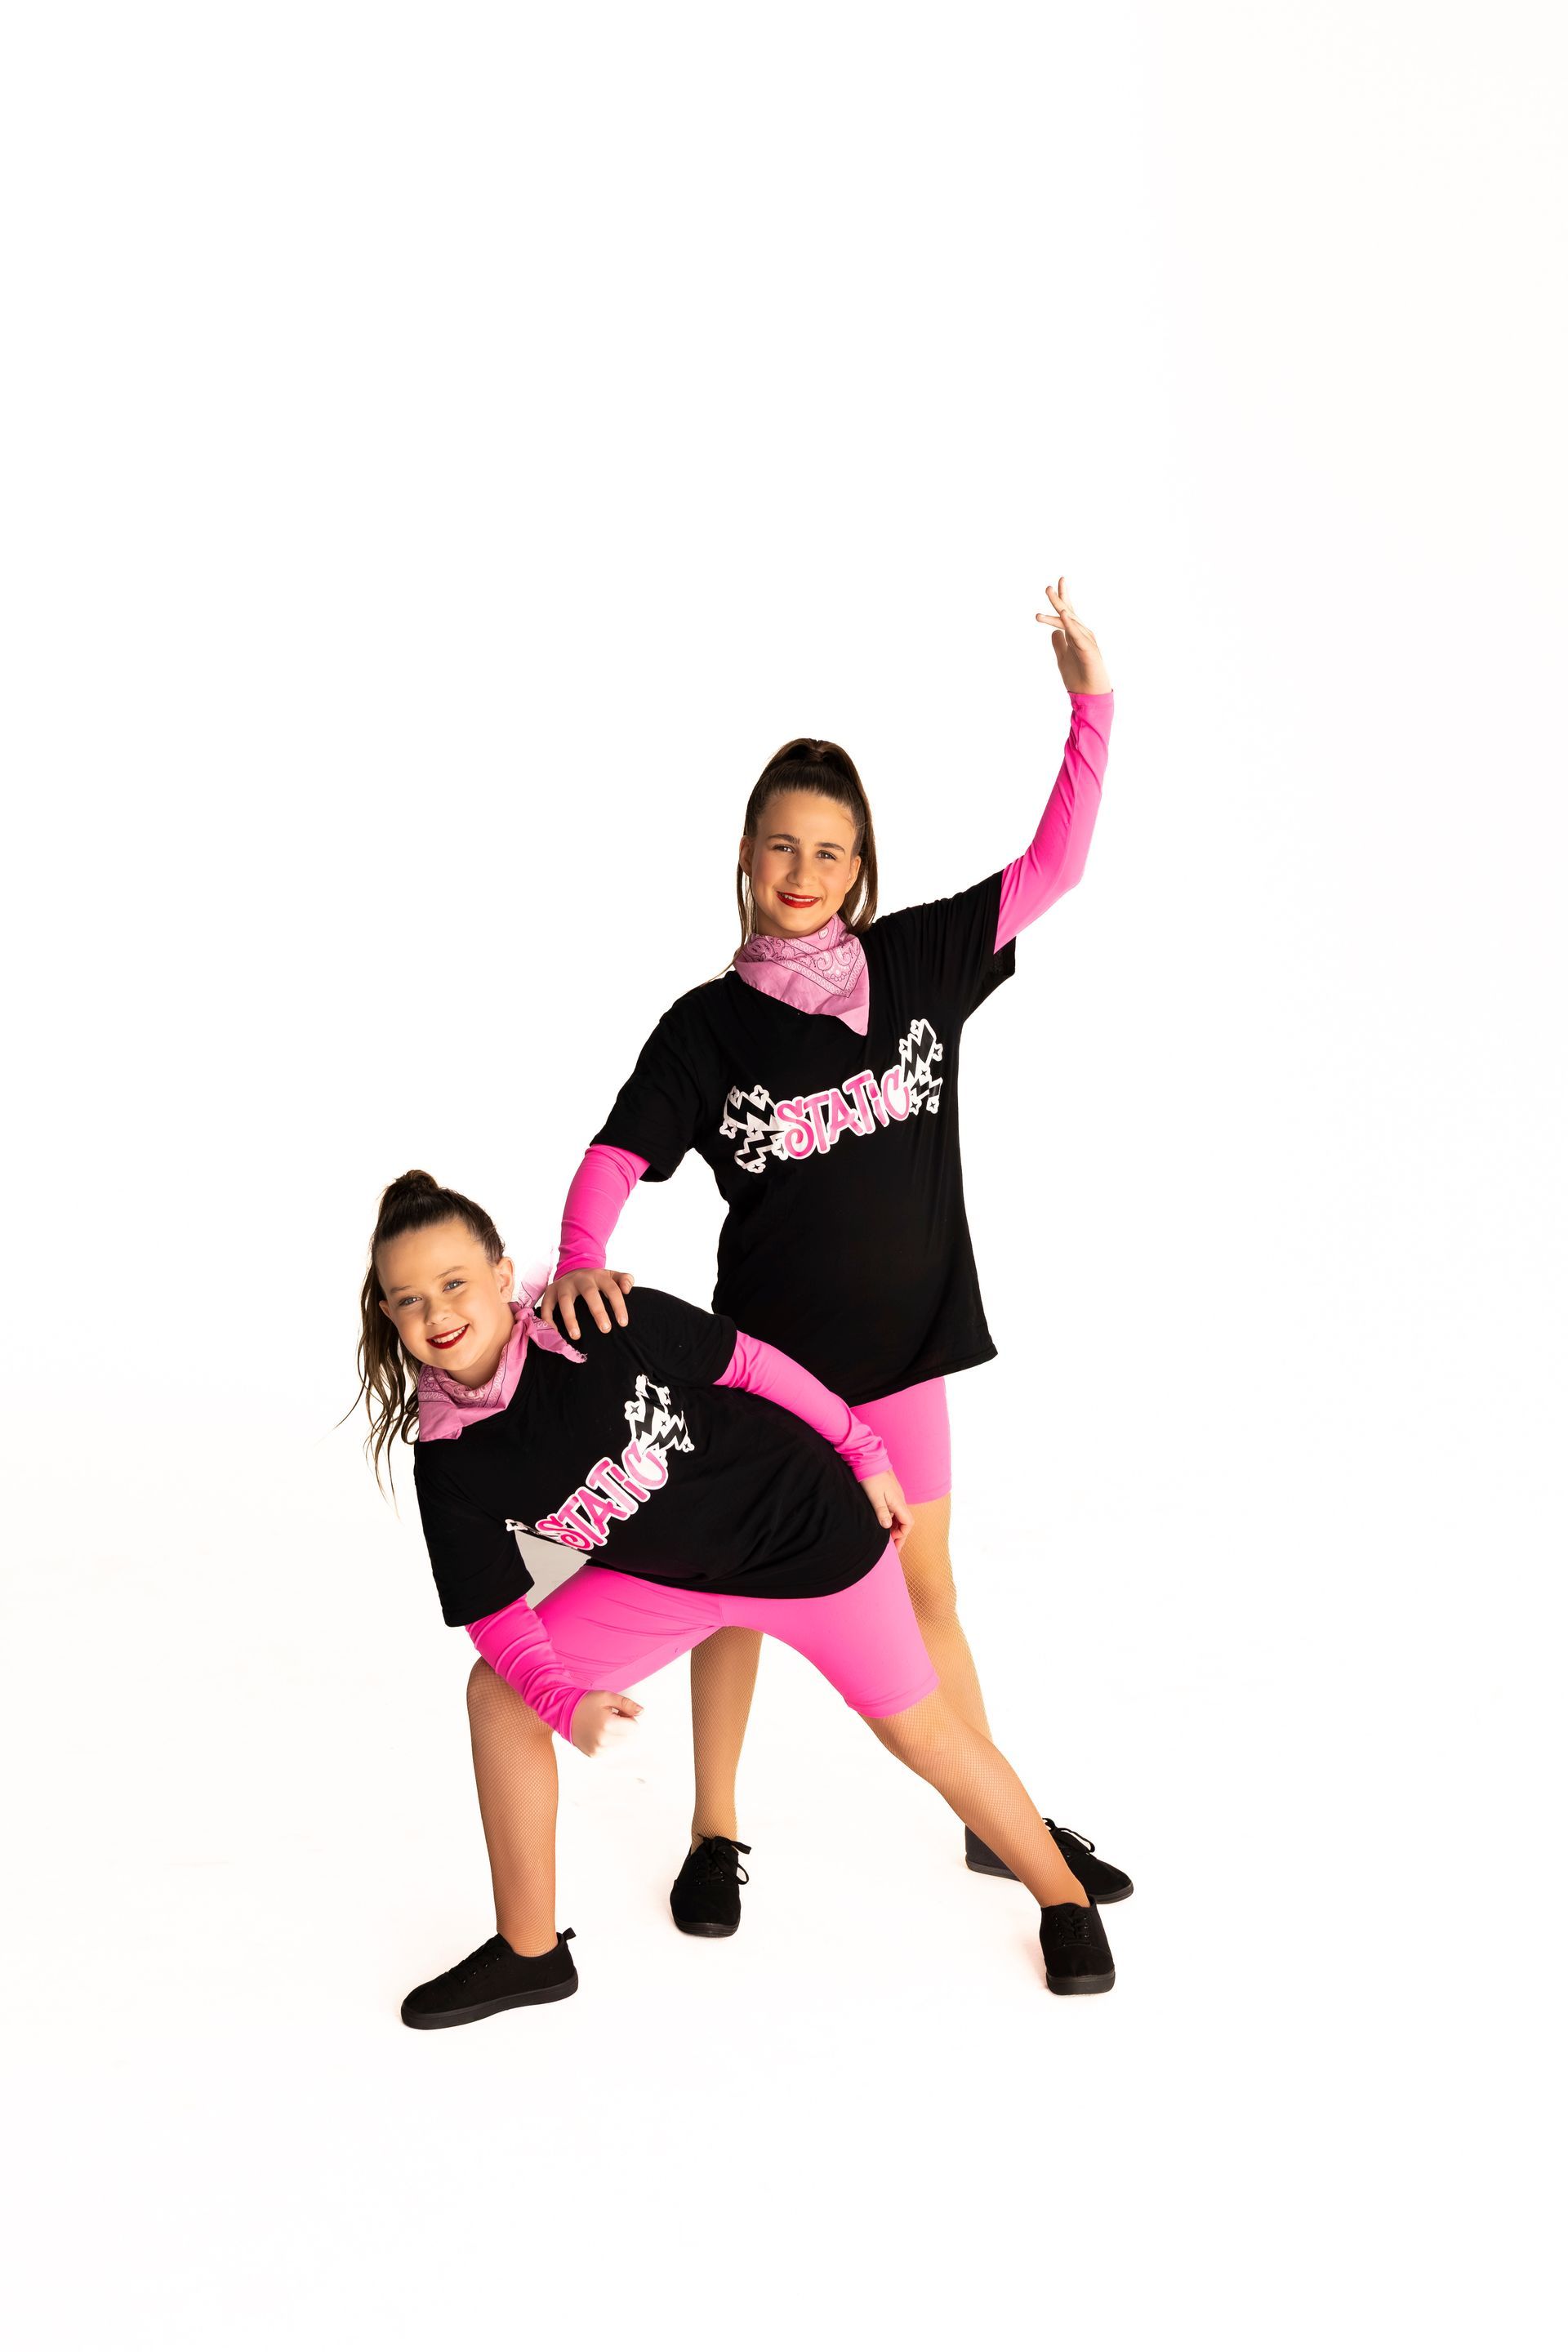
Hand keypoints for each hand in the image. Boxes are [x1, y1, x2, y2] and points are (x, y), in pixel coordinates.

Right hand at [540, 1267, 634, 1341]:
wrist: (574, 1269)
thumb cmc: (596, 1280)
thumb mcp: (612, 1276)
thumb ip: (624, 1279)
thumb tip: (627, 1289)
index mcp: (599, 1276)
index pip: (612, 1289)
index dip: (618, 1305)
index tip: (623, 1323)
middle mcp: (580, 1278)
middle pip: (589, 1293)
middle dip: (598, 1311)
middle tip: (605, 1329)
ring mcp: (564, 1284)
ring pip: (565, 1300)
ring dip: (570, 1318)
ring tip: (576, 1336)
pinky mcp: (550, 1291)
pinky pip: (547, 1306)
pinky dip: (548, 1319)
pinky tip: (555, 1333)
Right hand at [569, 1689, 643, 1756]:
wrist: (563, 1712)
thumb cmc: (585, 1703)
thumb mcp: (607, 1697)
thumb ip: (626, 1704)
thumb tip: (641, 1711)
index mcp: (608, 1725)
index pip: (634, 1727)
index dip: (628, 1717)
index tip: (619, 1712)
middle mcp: (603, 1740)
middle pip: (628, 1737)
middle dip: (624, 1727)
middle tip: (611, 1717)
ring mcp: (598, 1749)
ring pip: (620, 1744)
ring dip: (617, 1735)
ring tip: (604, 1725)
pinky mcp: (593, 1754)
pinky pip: (610, 1750)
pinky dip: (608, 1741)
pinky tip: (598, 1732)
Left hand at [860, 1469, 911, 1550]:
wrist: (869, 1460)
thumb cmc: (871, 1478)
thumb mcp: (874, 1497)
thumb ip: (882, 1512)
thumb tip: (887, 1527)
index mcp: (898, 1502)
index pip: (908, 1523)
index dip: (902, 1535)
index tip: (894, 1545)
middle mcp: (899, 1500)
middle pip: (905, 1521)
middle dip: (899, 1535)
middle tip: (891, 1547)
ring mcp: (895, 1496)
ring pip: (899, 1516)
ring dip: (894, 1527)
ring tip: (886, 1537)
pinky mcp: (890, 1493)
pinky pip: (894, 1510)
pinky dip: (891, 1519)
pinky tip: (882, 1522)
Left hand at [1036, 577, 1110, 695]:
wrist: (1090, 695)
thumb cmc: (1079, 677)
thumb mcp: (1063, 658)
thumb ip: (1059, 643)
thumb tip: (1053, 632)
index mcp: (1076, 635)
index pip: (1067, 614)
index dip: (1061, 599)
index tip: (1053, 585)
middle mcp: (1082, 634)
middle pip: (1069, 613)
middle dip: (1059, 599)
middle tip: (1048, 587)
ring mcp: (1087, 641)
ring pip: (1071, 622)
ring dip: (1060, 608)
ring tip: (1050, 595)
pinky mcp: (1089, 650)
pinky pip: (1078, 635)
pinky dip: (1071, 624)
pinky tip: (1064, 615)